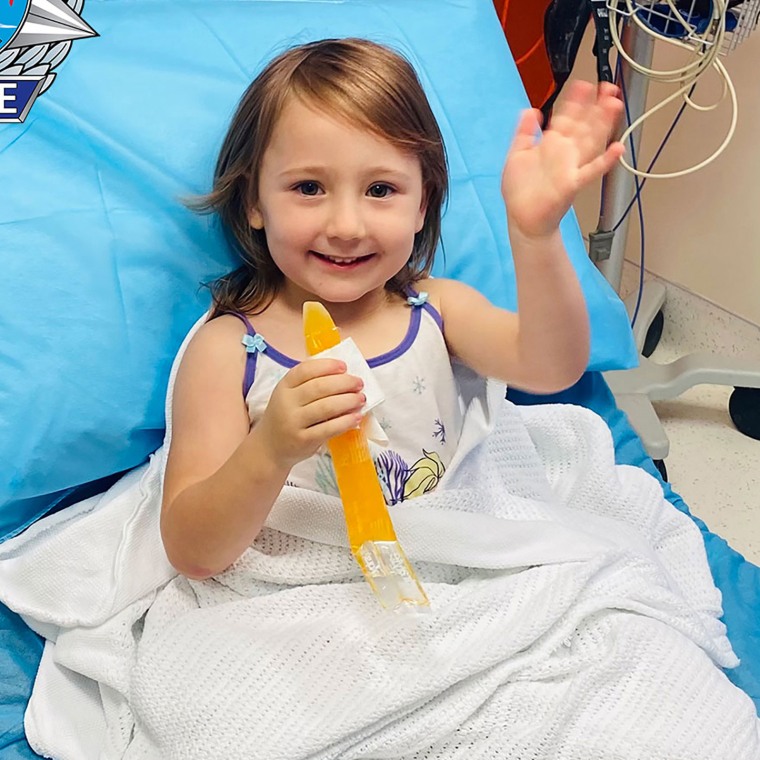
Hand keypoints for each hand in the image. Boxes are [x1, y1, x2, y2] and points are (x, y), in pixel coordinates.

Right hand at [254, 359, 364, 468]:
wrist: (270, 447)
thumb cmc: (286, 416)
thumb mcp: (290, 396)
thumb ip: (309, 384)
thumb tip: (344, 375)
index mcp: (284, 386)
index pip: (305, 370)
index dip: (327, 366)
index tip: (344, 366)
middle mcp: (286, 402)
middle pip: (319, 387)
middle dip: (344, 383)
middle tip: (359, 383)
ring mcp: (293, 422)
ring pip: (326, 407)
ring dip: (348, 401)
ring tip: (361, 399)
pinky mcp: (303, 440)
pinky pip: (329, 428)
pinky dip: (345, 421)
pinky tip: (356, 417)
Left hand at [502, 81, 624, 239]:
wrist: (523, 219)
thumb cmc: (520, 191)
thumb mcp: (517, 155)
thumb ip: (524, 133)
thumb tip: (531, 110)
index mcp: (551, 144)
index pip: (567, 117)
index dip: (575, 101)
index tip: (584, 85)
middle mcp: (564, 153)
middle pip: (584, 124)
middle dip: (595, 106)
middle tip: (608, 87)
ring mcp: (570, 168)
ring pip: (590, 141)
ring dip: (603, 124)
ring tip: (615, 105)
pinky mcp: (571, 184)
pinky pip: (590, 171)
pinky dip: (604, 161)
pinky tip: (617, 149)